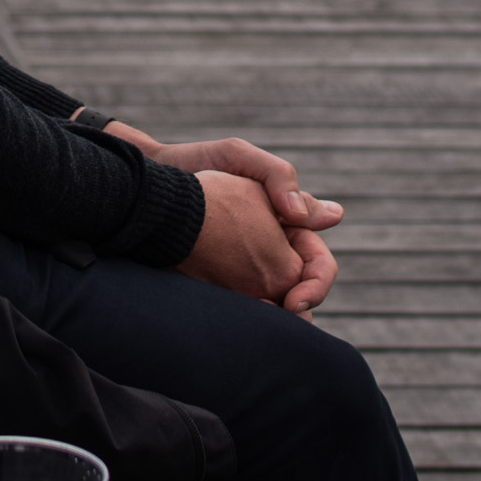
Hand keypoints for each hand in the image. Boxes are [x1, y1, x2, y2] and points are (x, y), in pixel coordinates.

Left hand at [108, 121, 342, 316]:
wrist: (148, 182)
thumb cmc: (195, 163)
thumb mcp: (237, 157)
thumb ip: (279, 177)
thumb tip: (333, 215)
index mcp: (284, 223)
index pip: (317, 262)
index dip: (317, 283)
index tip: (296, 299)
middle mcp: (269, 250)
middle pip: (300, 291)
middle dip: (299, 308)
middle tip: (281, 316)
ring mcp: (243, 270)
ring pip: (273, 307)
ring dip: (274, 321)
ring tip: (256, 323)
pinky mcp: (217, 282)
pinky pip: (240, 308)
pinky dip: (243, 318)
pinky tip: (232, 321)